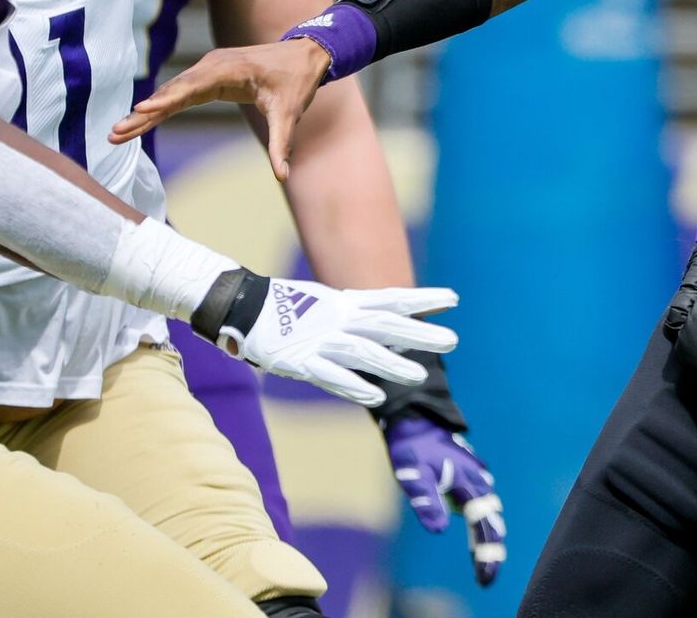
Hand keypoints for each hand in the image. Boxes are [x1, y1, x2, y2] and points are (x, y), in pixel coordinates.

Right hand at [110, 38, 328, 179]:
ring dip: (146, 112)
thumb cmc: (296, 82)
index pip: (191, 87)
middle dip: (144, 114)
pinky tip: (140, 121)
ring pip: (171, 92)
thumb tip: (283, 176)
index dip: (166, 100)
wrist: (303, 56)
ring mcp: (207, 69)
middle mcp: (212, 65)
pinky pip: (180, 92)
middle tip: (116, 132)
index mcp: (229, 70)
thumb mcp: (290, 114)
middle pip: (172, 92)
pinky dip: (160, 106)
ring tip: (119, 131)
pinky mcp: (207, 76)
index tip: (141, 110)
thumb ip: (281, 144)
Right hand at [218, 277, 459, 407]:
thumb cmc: (290, 309)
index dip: (422, 299)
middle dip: (418, 334)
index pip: (392, 299)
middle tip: (453, 340)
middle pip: (385, 326)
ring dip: (391, 365)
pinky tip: (376, 397)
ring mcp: (320, 341)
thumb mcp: (330, 306)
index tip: (453, 299)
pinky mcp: (300, 362)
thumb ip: (360, 318)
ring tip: (420, 376)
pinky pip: (331, 377)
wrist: (243, 307)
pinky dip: (353, 387)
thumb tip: (397, 329)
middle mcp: (338, 319)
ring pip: (362, 353)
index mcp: (346, 303)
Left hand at [386, 413, 506, 584]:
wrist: (414, 418)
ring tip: (484, 561)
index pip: (484, 524)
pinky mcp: (468, 476)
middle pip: (492, 521)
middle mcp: (478, 480)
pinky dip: (482, 521)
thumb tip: (440, 529)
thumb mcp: (413, 475)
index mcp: (469, 482)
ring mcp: (475, 477)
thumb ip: (426, 501)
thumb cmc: (412, 446)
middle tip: (487, 576)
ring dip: (488, 536)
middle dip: (491, 549)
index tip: (486, 577)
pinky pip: (482, 503)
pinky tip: (476, 532)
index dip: (488, 552)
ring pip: (489, 511)